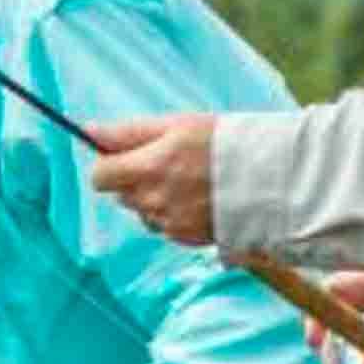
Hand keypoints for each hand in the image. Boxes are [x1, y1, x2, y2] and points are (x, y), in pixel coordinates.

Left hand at [84, 114, 217, 245]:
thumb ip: (128, 132)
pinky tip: (199, 199)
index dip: (110, 165)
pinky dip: (175, 214)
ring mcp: (170, 223)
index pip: (100, 177)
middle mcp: (154, 201)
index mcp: (148, 169)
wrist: (274, 179)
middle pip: (122, 195)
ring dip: (155, 199)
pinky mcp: (187, 238)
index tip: (128, 156)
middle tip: (169, 163)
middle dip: (136, 180)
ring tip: (190, 181)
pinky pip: (165, 226)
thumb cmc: (226, 143)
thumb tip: (88, 131)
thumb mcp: (177, 125)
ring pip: (144, 212)